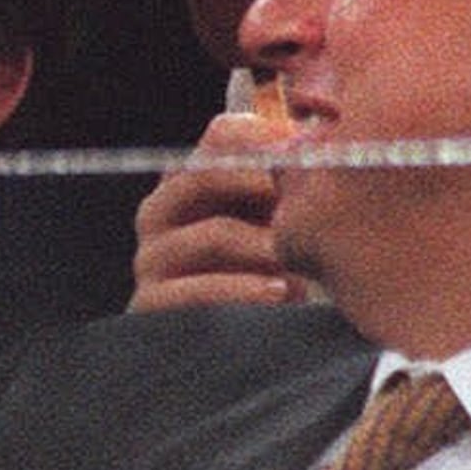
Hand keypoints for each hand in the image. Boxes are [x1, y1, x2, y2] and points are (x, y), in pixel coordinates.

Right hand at [130, 105, 304, 312]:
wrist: (233, 333)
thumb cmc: (258, 269)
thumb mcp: (270, 222)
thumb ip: (284, 183)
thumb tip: (319, 143)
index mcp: (188, 180)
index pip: (219, 136)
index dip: (263, 136)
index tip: (303, 149)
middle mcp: (160, 211)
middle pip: (203, 175)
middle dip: (261, 184)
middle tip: (305, 200)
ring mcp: (151, 257)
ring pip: (213, 234)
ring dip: (264, 244)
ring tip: (299, 258)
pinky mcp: (152, 302)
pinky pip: (198, 291)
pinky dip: (243, 290)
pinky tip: (281, 293)